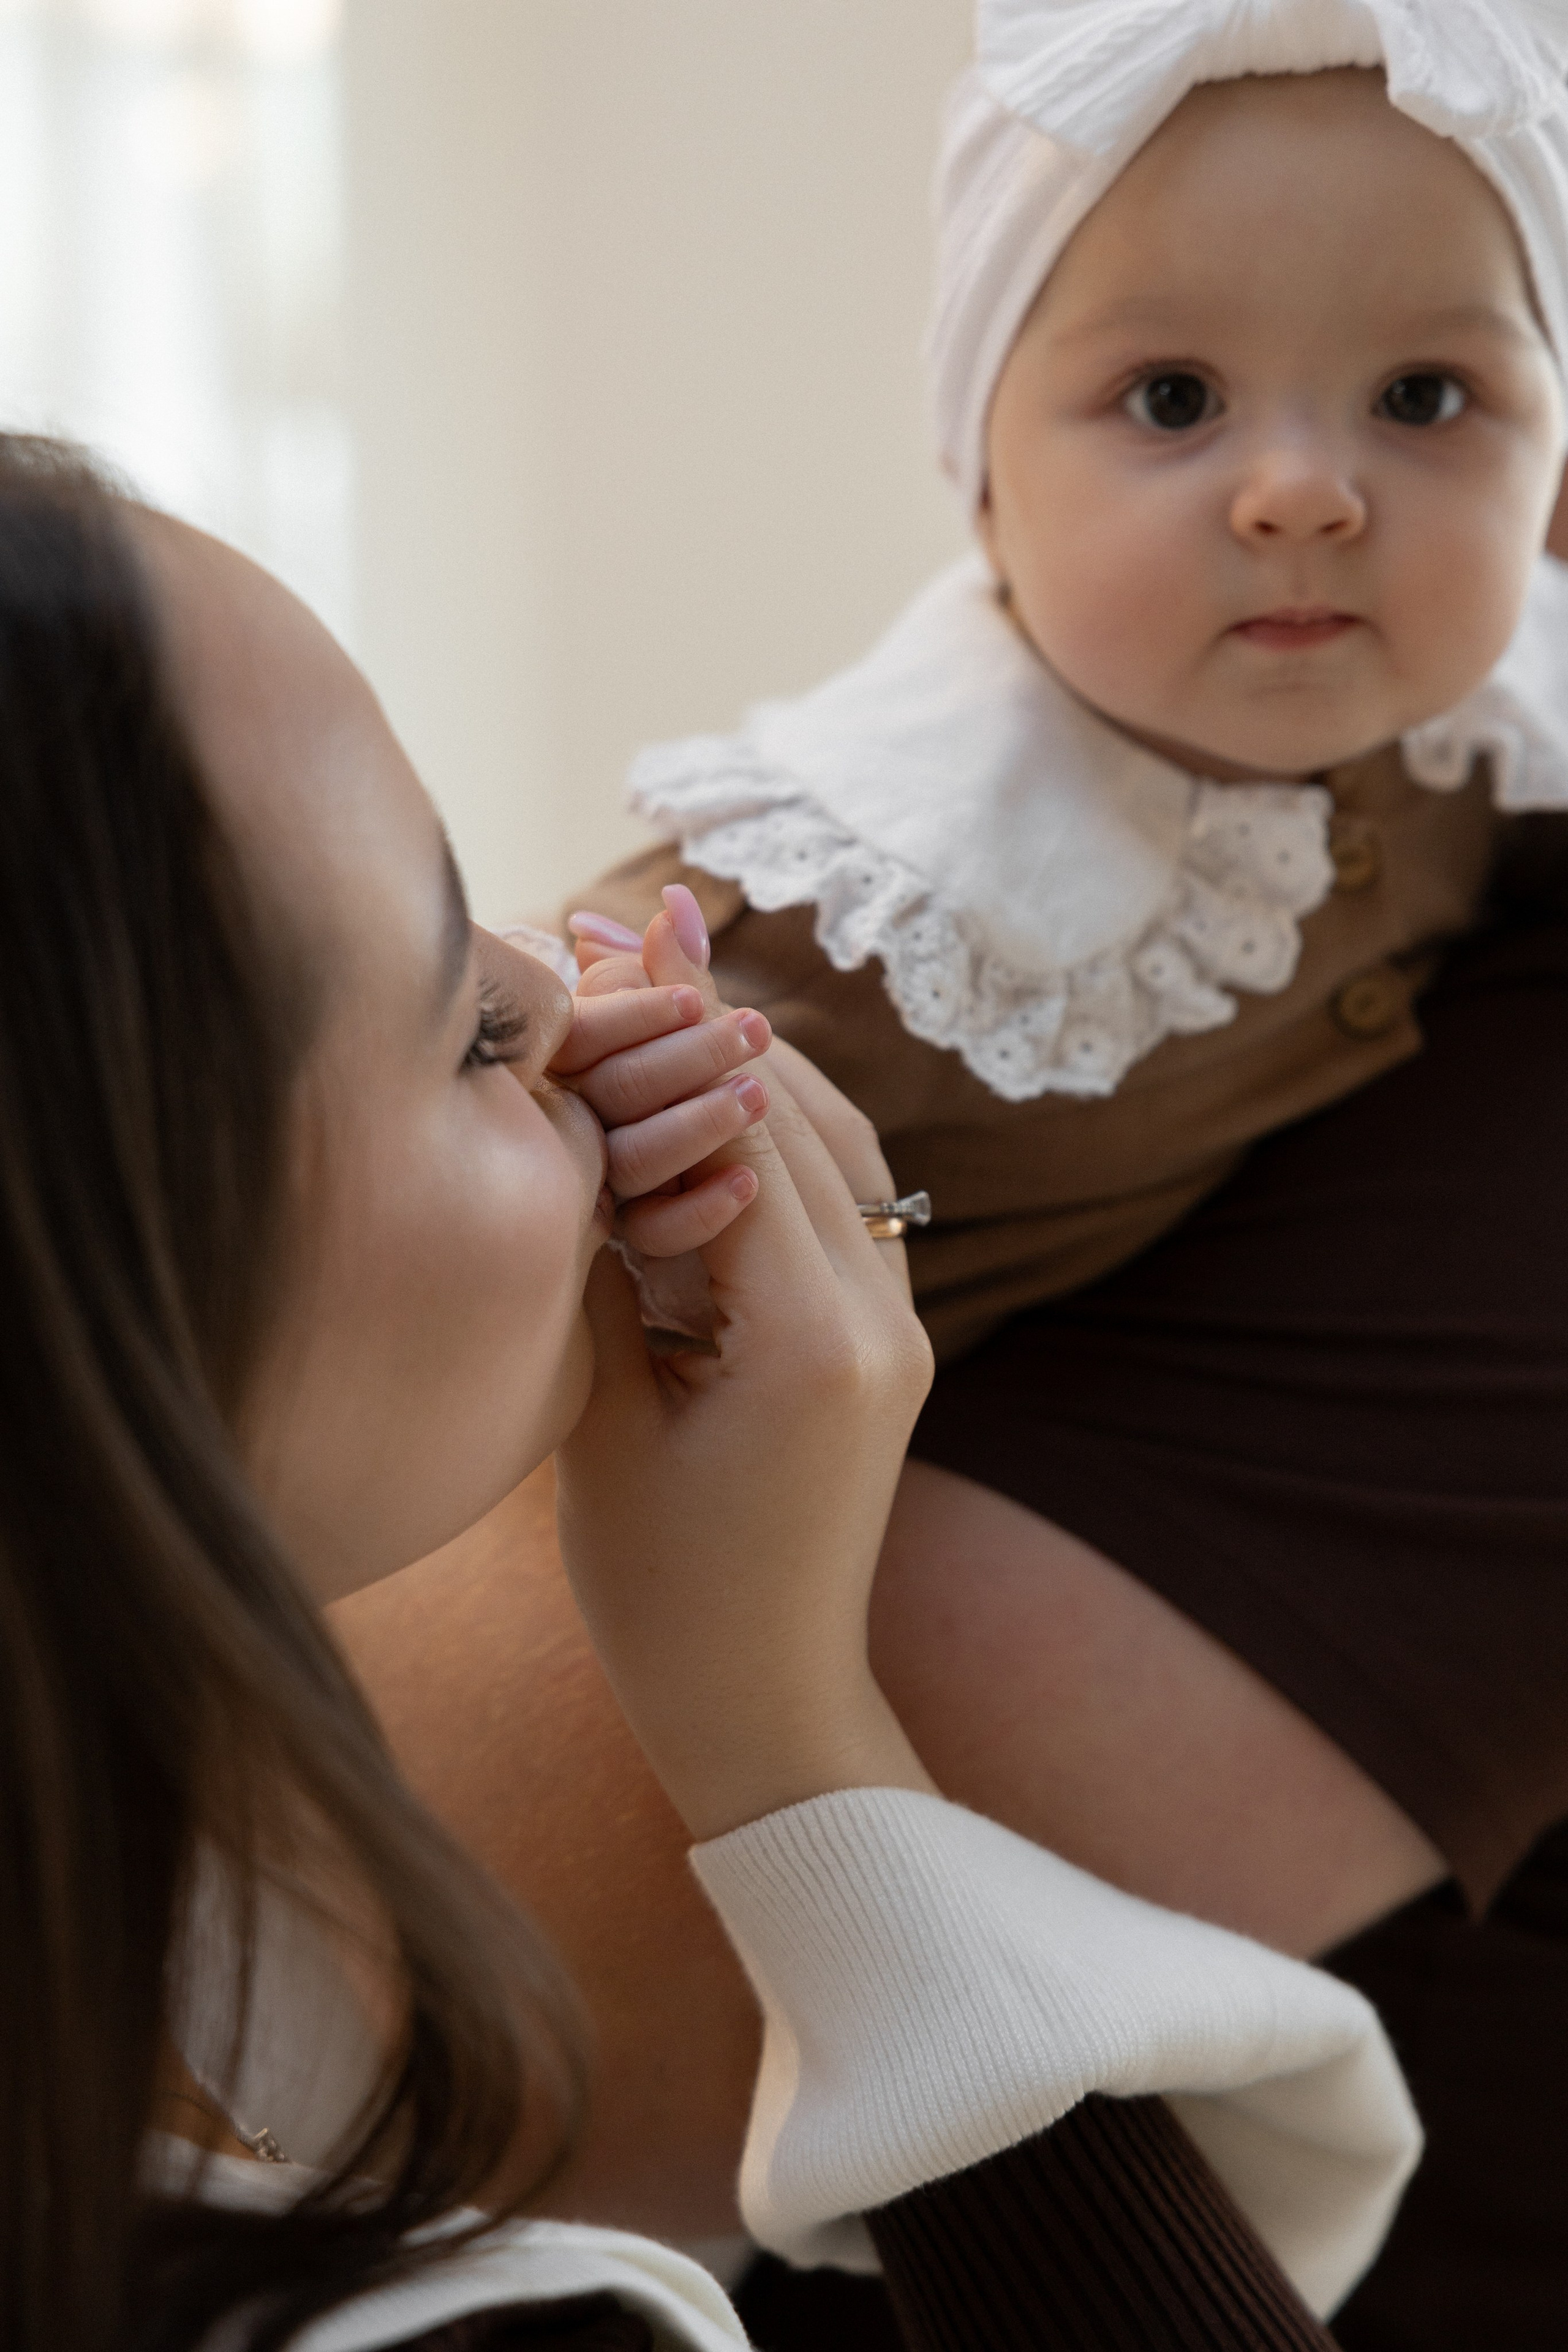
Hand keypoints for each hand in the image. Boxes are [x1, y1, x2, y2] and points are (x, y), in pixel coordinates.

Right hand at [554, 948, 936, 1840]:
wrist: (767, 1701)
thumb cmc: (663, 1594)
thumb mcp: (604, 1421)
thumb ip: (607, 1270)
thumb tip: (586, 1131)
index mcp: (813, 1343)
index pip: (738, 1141)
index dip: (666, 1034)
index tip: (614, 929)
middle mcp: (884, 1317)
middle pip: (796, 1121)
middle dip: (708, 1020)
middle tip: (630, 915)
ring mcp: (901, 1326)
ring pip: (833, 1148)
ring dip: (751, 1061)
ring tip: (672, 969)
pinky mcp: (889, 1339)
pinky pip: (843, 1200)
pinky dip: (782, 1130)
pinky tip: (725, 1080)